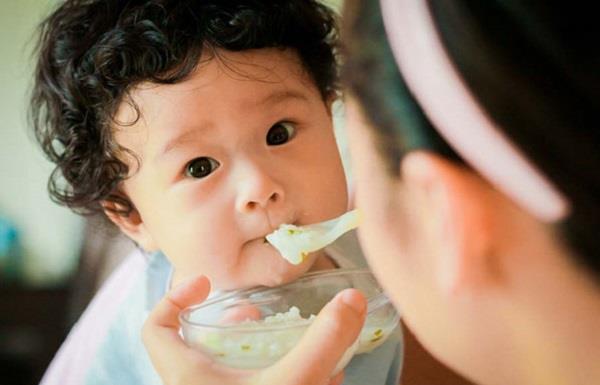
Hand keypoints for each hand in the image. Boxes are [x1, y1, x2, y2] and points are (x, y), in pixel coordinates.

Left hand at [142, 275, 366, 384]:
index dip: (174, 297)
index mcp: (189, 377)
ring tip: (306, 349)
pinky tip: (325, 383)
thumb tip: (352, 298)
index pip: (157, 328)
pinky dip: (288, 381)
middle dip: (242, 328)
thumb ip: (323, 343)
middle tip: (264, 319)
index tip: (208, 283)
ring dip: (273, 355)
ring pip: (239, 371)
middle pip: (206, 345)